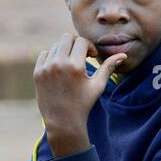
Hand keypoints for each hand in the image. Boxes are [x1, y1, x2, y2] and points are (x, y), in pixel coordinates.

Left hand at [34, 32, 126, 157]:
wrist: (63, 122)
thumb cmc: (83, 104)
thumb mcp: (97, 86)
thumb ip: (108, 67)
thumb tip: (123, 55)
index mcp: (75, 66)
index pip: (81, 41)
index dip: (89, 46)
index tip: (91, 56)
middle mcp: (59, 64)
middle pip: (67, 38)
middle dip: (76, 43)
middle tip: (81, 55)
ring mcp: (46, 68)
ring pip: (55, 46)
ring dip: (64, 51)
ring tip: (70, 64)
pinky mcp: (37, 73)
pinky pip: (44, 54)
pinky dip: (52, 57)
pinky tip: (59, 69)